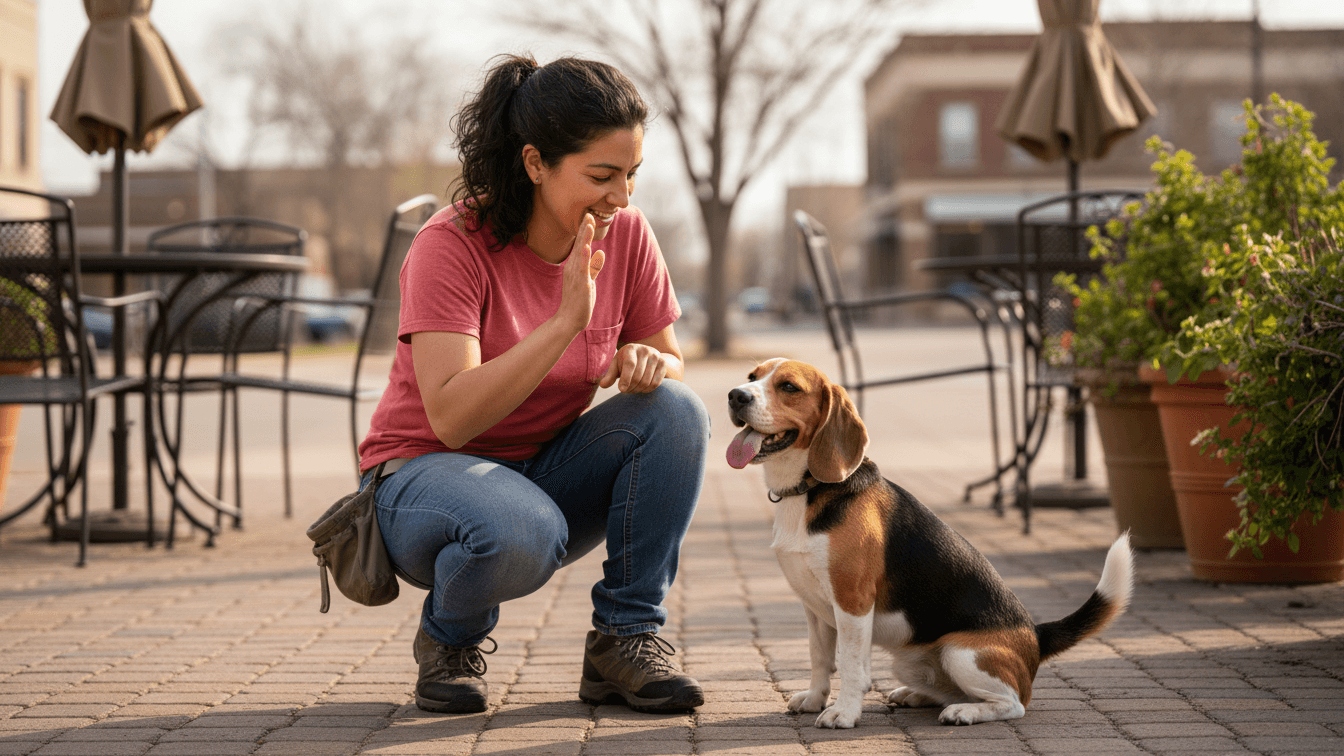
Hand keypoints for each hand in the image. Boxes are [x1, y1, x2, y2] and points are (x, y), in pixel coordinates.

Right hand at [557, 214, 602, 332]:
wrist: (569, 320)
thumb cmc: (578, 300)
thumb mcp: (589, 280)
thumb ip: (594, 266)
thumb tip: (600, 252)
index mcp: (575, 266)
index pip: (581, 245)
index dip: (585, 231)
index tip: (589, 216)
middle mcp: (573, 267)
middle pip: (580, 244)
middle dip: (584, 229)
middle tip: (588, 213)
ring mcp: (575, 275)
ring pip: (580, 253)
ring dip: (584, 238)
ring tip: (588, 223)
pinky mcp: (580, 284)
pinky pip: (583, 269)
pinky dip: (585, 257)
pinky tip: (588, 247)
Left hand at [600, 343, 668, 392]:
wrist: (644, 355)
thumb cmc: (626, 361)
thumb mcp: (616, 365)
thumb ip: (610, 375)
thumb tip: (603, 385)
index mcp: (631, 348)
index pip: (630, 364)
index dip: (626, 379)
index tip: (621, 390)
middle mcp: (645, 350)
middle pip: (638, 376)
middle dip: (630, 387)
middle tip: (625, 391)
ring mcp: (656, 356)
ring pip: (646, 381)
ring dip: (638, 390)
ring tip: (632, 390)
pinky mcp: (663, 364)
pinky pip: (656, 383)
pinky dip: (647, 390)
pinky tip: (641, 389)